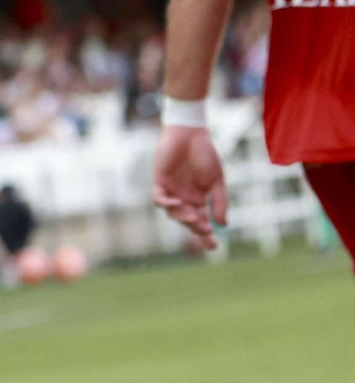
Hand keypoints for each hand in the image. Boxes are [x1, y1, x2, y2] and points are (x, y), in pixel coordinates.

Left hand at [152, 125, 228, 249]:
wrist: (191, 134)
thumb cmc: (205, 155)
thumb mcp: (216, 181)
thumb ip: (219, 201)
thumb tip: (223, 224)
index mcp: (197, 199)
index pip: (201, 222)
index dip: (205, 235)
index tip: (213, 247)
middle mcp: (183, 198)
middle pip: (187, 220)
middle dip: (196, 228)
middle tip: (206, 231)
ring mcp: (170, 190)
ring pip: (173, 212)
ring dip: (183, 217)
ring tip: (195, 218)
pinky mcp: (159, 181)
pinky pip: (159, 198)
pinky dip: (166, 203)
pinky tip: (178, 204)